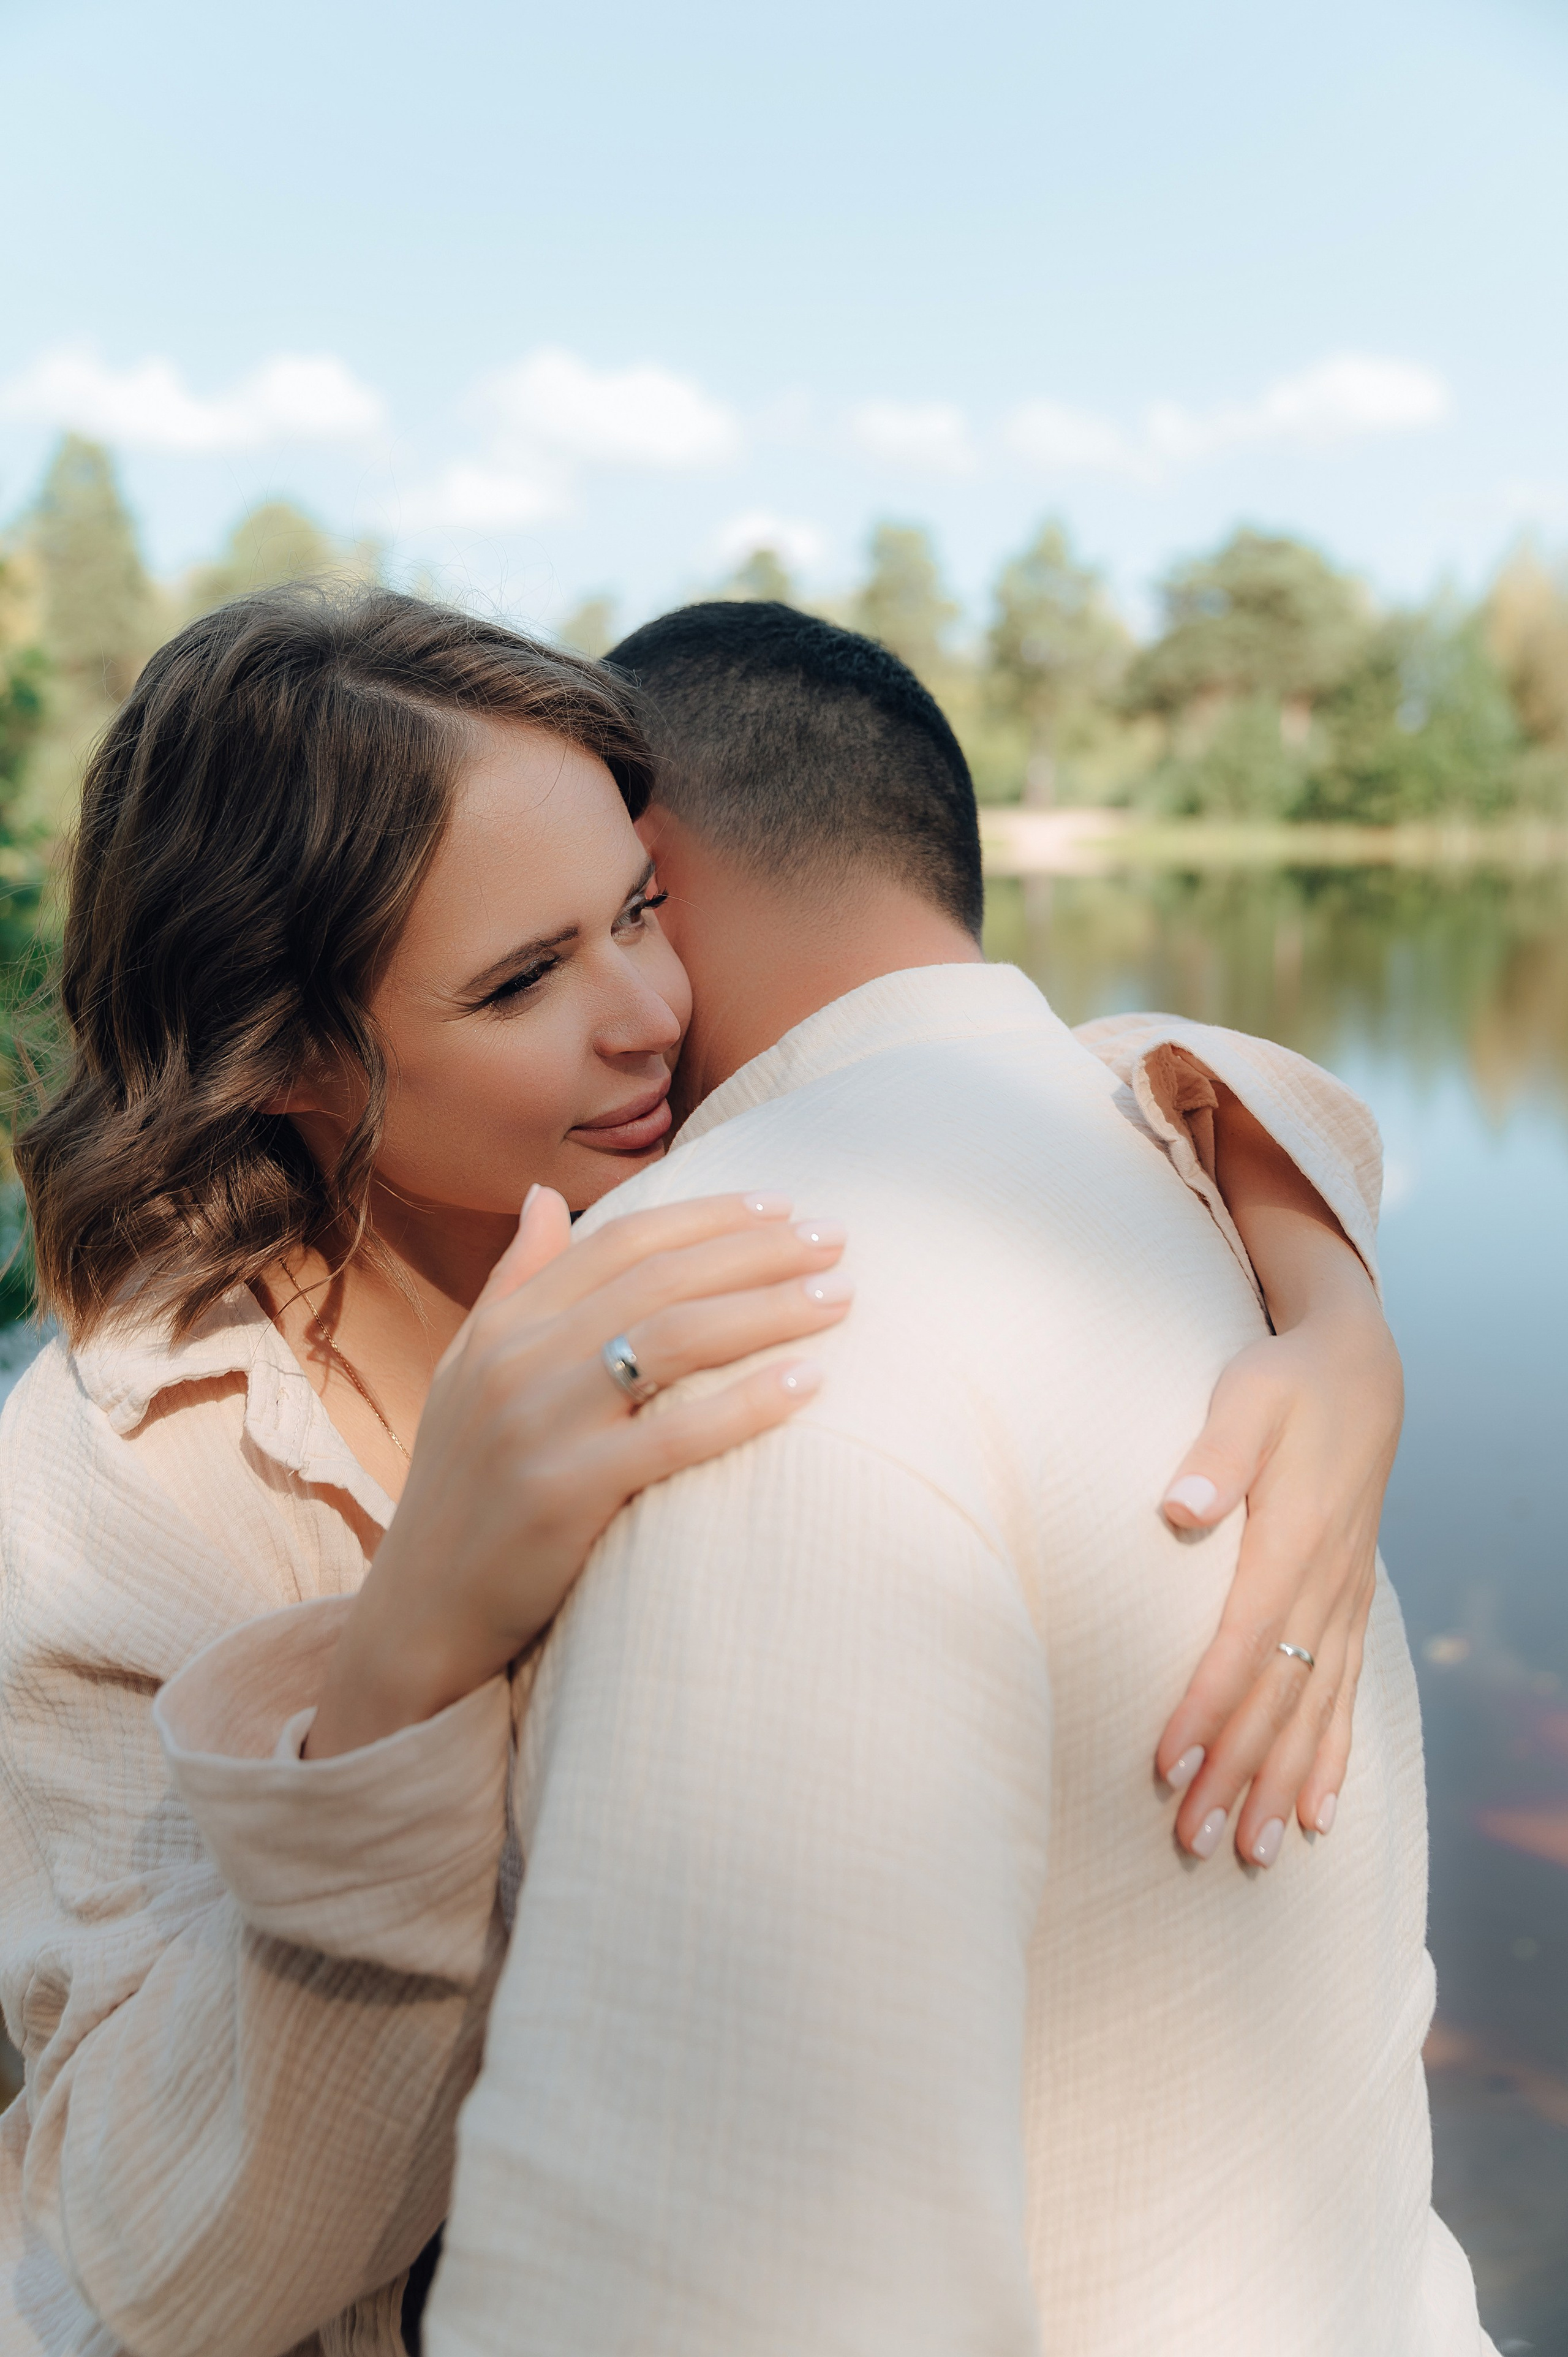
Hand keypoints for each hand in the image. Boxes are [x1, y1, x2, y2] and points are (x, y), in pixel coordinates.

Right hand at [306, 1189, 849, 1755]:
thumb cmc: (464, 1489)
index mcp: (504, 1325)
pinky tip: (810, 1383)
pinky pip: (673, 1437)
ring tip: (841, 1298)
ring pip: (673, 1340)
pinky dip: (746, 1405)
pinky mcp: (561, 1495)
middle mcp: (516, 1361)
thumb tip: (546, 1196)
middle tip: (837, 1238)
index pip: (620, 1241)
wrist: (420, 1616)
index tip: (783, 1205)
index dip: (708, 1215)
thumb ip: (514, 1281)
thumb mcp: (469, 1372)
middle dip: (757, 1252)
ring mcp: (537, 1426)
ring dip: (768, 1310)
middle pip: (659, 1280)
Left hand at [1153, 1279, 1402, 1866]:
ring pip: (1315, 1710)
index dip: (1206, 1706)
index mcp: (1294, 1540)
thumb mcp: (1247, 1395)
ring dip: (1284, 1783)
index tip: (1167, 1762)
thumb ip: (1214, 1454)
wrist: (1359, 1369)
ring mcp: (1345, 1599)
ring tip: (1255, 1851)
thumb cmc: (1287, 1383)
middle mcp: (1325, 1583)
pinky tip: (1320, 1813)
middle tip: (1195, 1840)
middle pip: (1278, 1696)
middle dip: (1237, 1772)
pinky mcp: (1351, 1602)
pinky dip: (1333, 1756)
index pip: (1244, 1642)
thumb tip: (1176, 1508)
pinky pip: (1346, 1694)